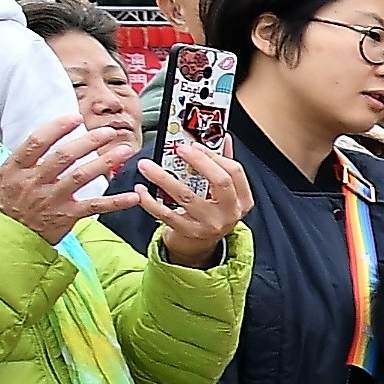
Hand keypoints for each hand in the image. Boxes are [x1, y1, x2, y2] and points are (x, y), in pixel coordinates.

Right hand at [0, 114, 123, 244]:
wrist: (4, 240)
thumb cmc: (3, 208)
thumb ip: (15, 161)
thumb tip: (31, 144)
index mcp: (16, 169)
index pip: (37, 142)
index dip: (57, 128)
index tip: (75, 118)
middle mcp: (34, 181)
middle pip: (64, 156)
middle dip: (89, 141)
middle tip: (108, 132)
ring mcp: (52, 199)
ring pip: (82, 176)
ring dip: (105, 162)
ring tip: (124, 150)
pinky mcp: (66, 216)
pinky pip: (94, 206)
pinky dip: (115, 202)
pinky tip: (133, 196)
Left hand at [133, 137, 251, 265]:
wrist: (200, 246)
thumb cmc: (211, 213)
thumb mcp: (224, 193)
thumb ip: (224, 165)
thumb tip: (223, 137)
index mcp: (242, 199)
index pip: (234, 172)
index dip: (214, 155)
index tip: (195, 145)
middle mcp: (229, 212)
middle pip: (219, 182)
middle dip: (198, 161)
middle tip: (177, 149)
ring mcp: (209, 224)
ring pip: (186, 197)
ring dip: (163, 178)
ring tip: (146, 165)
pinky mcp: (188, 232)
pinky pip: (166, 214)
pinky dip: (150, 202)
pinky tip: (141, 190)